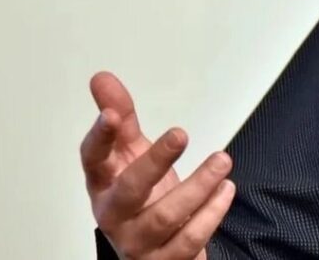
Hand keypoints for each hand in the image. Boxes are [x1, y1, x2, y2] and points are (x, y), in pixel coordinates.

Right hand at [80, 71, 235, 259]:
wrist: (158, 250)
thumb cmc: (143, 198)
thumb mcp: (132, 154)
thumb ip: (122, 118)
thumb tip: (102, 77)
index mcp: (104, 185)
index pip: (93, 160)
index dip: (100, 138)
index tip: (113, 114)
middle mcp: (116, 216)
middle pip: (129, 191)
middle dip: (154, 161)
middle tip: (180, 133)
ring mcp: (139, 242)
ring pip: (163, 218)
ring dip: (196, 187)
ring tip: (222, 160)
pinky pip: (188, 240)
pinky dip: (211, 214)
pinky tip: (225, 189)